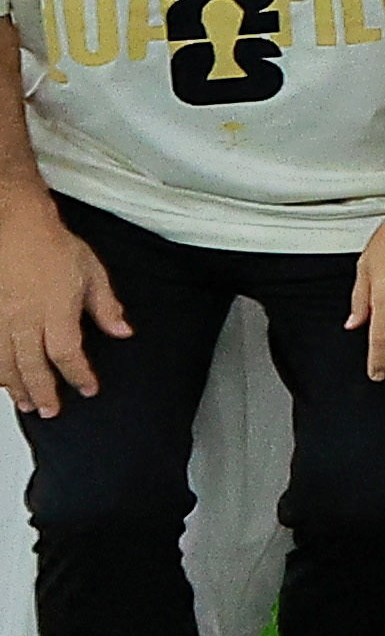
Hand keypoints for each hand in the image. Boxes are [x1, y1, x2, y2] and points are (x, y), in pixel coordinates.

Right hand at [0, 199, 131, 415]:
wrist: (15, 224)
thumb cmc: (51, 244)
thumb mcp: (91, 272)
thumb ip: (106, 306)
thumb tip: (122, 330)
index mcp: (55, 312)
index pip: (68, 356)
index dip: (79, 376)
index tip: (87, 389)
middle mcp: (24, 320)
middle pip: (32, 367)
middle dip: (42, 392)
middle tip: (50, 411)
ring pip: (4, 363)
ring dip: (15, 387)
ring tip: (25, 403)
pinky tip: (0, 378)